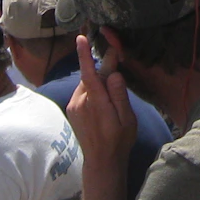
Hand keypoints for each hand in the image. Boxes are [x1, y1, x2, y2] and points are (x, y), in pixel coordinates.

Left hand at [67, 33, 138, 169]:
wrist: (101, 161)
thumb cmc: (119, 140)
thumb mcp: (127, 119)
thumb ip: (119, 95)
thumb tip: (114, 73)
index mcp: (97, 103)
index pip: (90, 74)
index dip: (84, 55)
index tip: (80, 38)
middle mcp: (81, 102)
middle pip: (91, 77)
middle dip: (103, 72)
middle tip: (117, 75)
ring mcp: (74, 106)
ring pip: (87, 84)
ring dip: (98, 84)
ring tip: (111, 101)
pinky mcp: (71, 110)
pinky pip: (83, 92)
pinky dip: (92, 91)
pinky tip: (102, 105)